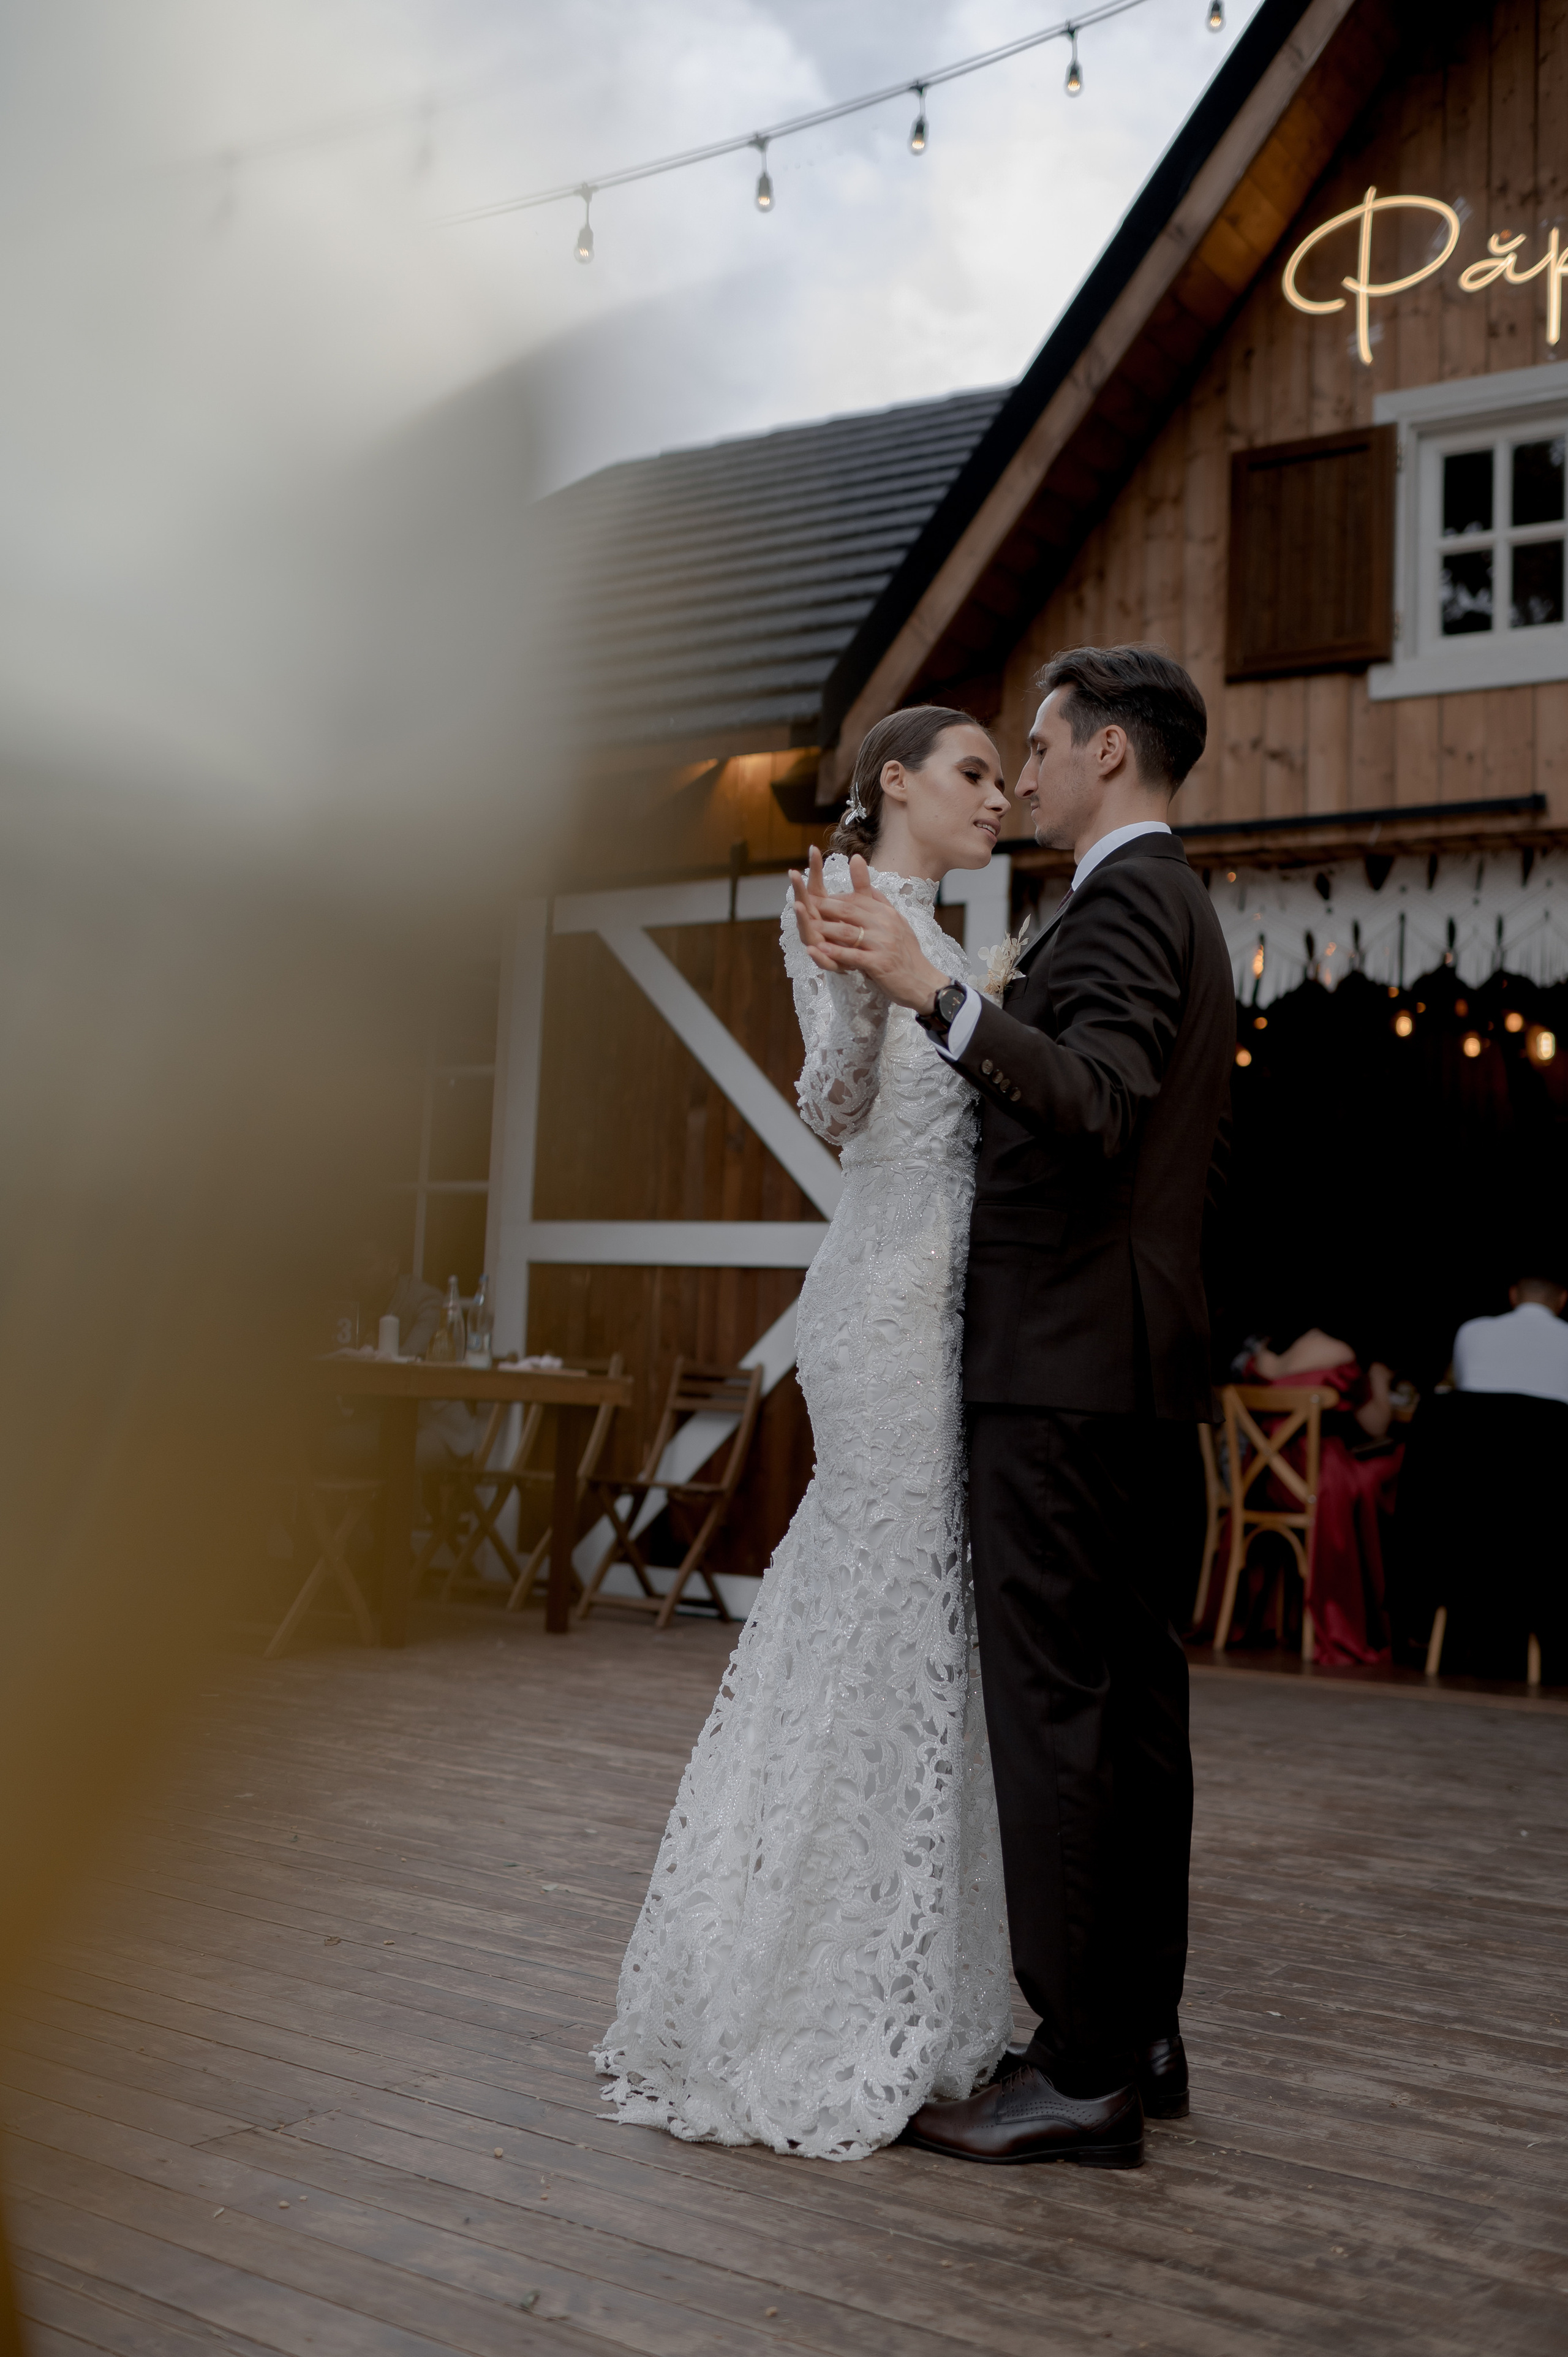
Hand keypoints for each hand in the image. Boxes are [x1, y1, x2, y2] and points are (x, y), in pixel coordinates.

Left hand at [787, 846, 952, 1013]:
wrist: (923, 982)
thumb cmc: (905, 953)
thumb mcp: (894, 921)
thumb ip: (876, 898)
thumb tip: (859, 866)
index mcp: (887, 913)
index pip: (856, 900)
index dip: (833, 899)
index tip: (813, 898)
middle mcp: (886, 924)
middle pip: (849, 911)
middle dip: (824, 908)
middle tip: (801, 906)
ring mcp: (883, 943)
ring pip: (848, 932)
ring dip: (825, 930)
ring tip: (805, 927)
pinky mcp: (880, 963)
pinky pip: (854, 956)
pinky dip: (835, 953)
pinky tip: (820, 951)